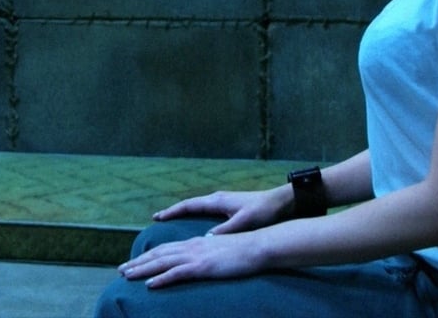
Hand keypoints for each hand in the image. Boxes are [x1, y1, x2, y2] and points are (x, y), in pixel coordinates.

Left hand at [119, 231, 263, 287]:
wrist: (258, 246)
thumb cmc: (244, 250)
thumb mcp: (221, 250)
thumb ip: (207, 254)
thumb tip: (198, 262)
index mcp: (196, 243)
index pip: (166, 248)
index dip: (148, 255)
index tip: (134, 262)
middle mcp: (192, 246)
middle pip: (159, 254)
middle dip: (138, 262)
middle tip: (120, 269)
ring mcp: (197, 256)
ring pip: (162, 262)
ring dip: (142, 269)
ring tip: (126, 276)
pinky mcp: (203, 267)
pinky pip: (177, 273)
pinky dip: (161, 278)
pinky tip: (149, 285)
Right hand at [153, 186, 291, 234]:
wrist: (280, 202)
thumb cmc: (262, 211)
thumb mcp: (243, 222)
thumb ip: (226, 230)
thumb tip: (206, 238)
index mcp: (217, 201)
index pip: (189, 205)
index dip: (172, 211)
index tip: (157, 217)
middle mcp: (217, 198)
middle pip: (189, 204)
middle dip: (173, 211)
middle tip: (157, 218)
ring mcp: (223, 201)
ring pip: (197, 207)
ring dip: (182, 212)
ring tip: (170, 220)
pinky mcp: (229, 206)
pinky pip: (205, 210)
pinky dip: (194, 214)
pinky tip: (193, 222)